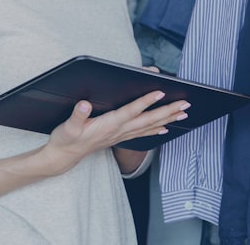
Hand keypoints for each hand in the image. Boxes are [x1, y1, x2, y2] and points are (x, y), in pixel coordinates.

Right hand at [39, 90, 188, 174]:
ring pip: (149, 126)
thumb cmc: (66, 140)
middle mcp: (119, 131)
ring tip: (184, 113)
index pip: (131, 111)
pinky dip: (157, 129)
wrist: (64, 157)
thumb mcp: (68, 127)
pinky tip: (167, 127)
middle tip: (185, 104)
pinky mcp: (120, 137)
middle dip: (168, 111)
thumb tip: (84, 104)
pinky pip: (143, 133)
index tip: (160, 91)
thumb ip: (77, 115)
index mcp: (108, 125)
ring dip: (167, 119)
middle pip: (148, 120)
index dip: (145, 101)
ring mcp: (121, 135)